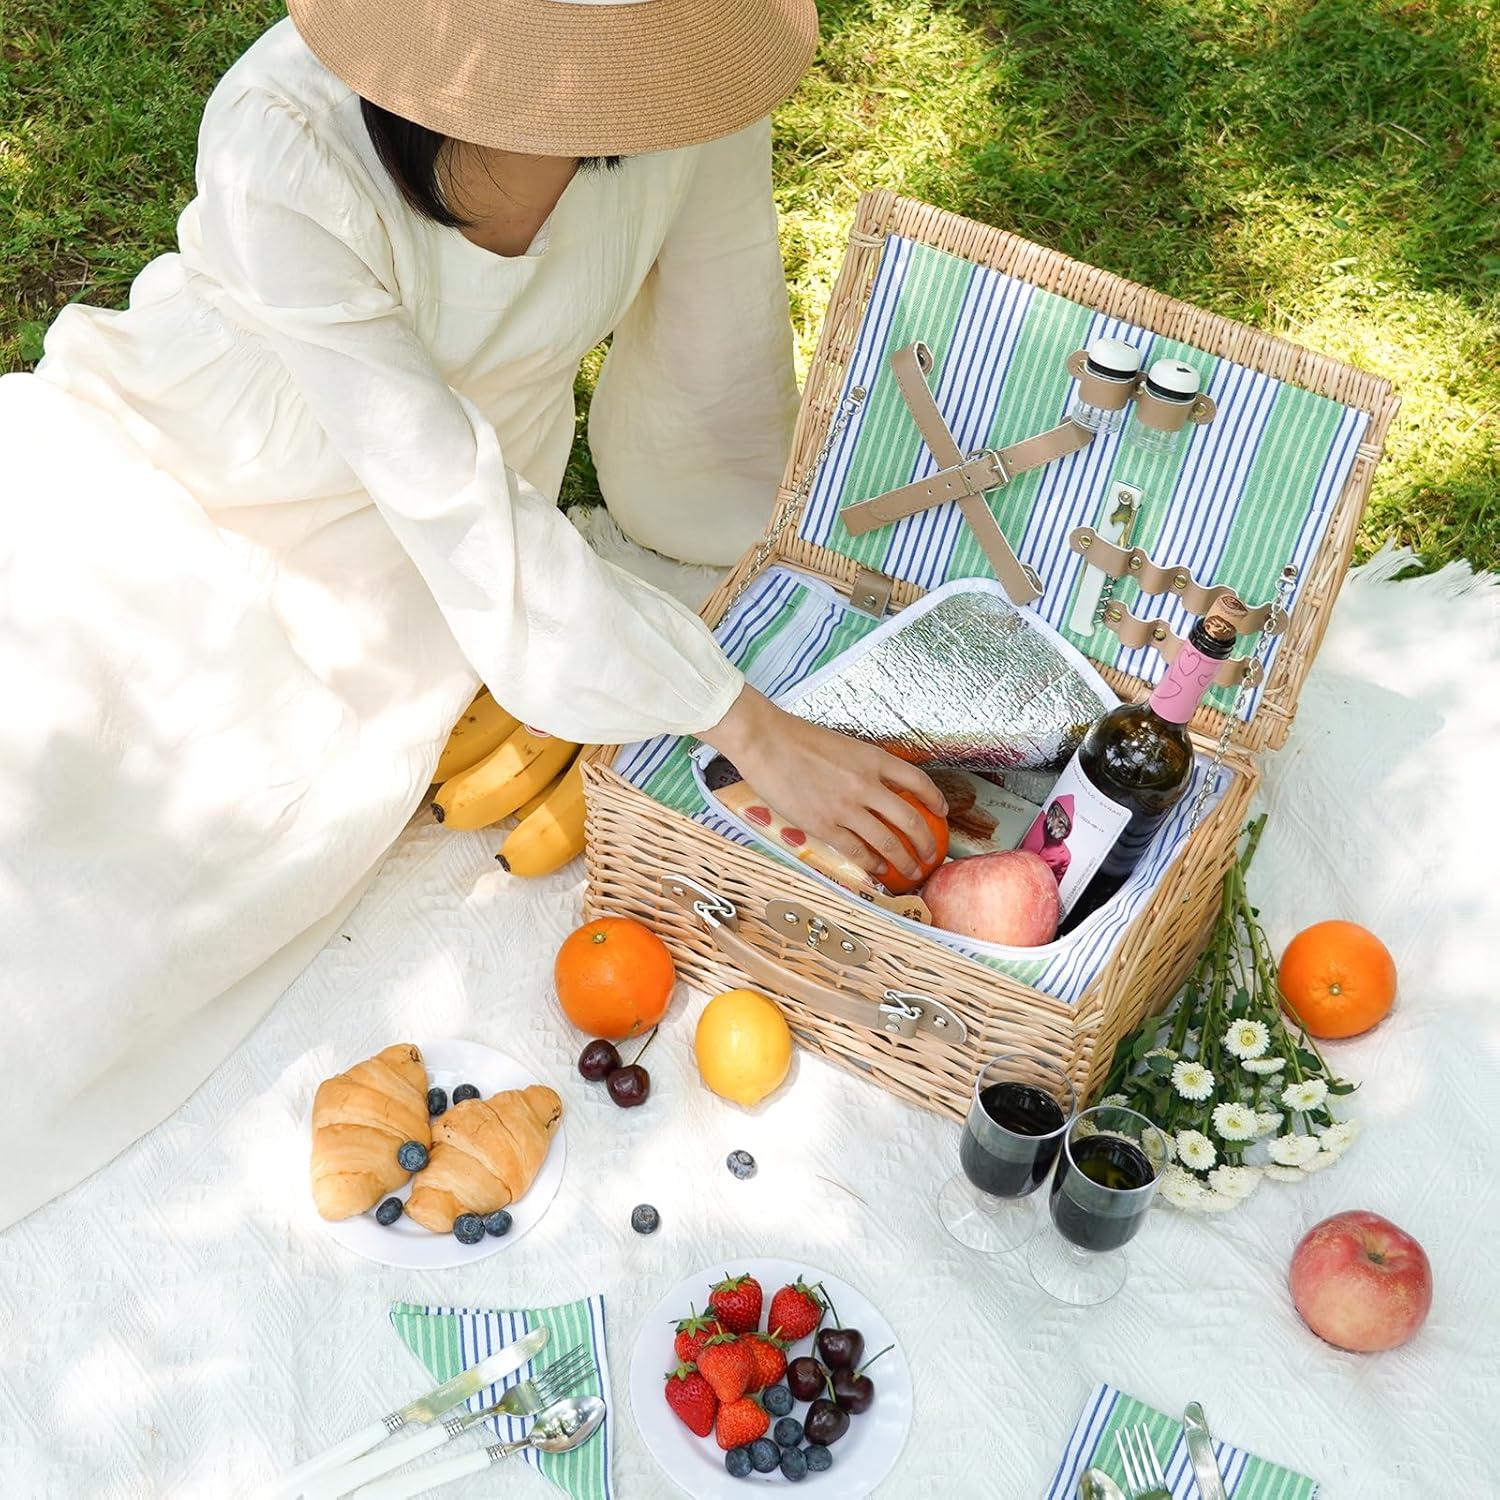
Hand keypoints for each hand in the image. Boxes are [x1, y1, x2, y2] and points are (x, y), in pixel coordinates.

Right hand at [702, 687, 946, 880]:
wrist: (766, 742)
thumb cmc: (798, 739)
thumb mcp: (845, 745)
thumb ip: (865, 766)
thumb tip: (881, 787)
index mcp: (873, 759)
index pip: (918, 781)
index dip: (936, 799)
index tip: (943, 812)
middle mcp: (866, 784)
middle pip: (911, 820)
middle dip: (926, 842)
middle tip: (931, 854)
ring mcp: (846, 807)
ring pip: (888, 842)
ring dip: (904, 860)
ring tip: (911, 870)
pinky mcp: (824, 825)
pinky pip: (857, 851)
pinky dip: (873, 863)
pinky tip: (879, 869)